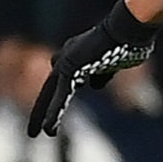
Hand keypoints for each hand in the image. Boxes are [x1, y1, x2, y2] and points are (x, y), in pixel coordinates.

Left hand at [30, 1, 158, 136]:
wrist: (127, 28)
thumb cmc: (127, 41)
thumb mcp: (113, 63)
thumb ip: (101, 74)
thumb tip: (92, 86)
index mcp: (78, 52)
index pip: (64, 77)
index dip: (59, 95)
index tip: (56, 109)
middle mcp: (68, 54)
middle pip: (50, 87)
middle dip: (43, 107)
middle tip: (35, 129)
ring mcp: (67, 60)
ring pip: (51, 92)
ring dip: (44, 113)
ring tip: (39, 133)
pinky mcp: (70, 67)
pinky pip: (60, 96)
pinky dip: (54, 112)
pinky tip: (48, 129)